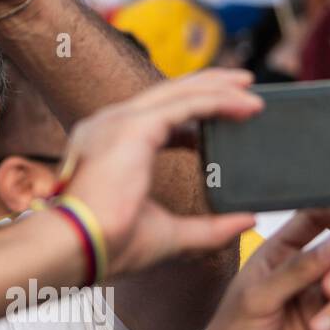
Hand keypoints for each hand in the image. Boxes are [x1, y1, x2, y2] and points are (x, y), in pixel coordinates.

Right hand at [60, 69, 263, 274]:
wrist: (78, 244)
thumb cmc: (110, 243)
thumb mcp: (169, 234)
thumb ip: (209, 228)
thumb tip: (247, 222)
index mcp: (108, 146)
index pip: (155, 117)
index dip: (191, 115)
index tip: (220, 119)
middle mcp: (109, 125)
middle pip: (167, 94)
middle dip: (207, 86)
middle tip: (244, 85)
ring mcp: (119, 121)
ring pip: (178, 92)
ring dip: (218, 88)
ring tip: (252, 90)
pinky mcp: (134, 125)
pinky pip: (186, 104)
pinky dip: (219, 101)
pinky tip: (247, 107)